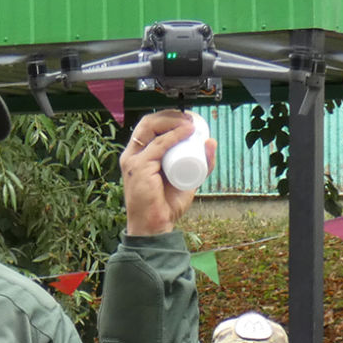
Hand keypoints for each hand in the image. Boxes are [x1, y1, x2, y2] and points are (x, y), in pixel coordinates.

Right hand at [120, 111, 211, 235]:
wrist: (154, 227)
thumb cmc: (165, 206)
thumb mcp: (187, 180)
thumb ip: (201, 165)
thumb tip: (211, 141)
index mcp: (138, 156)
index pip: (149, 126)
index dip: (168, 117)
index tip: (187, 120)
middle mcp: (132, 155)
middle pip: (148, 122)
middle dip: (171, 115)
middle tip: (190, 120)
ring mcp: (134, 160)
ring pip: (151, 128)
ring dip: (172, 121)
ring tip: (190, 125)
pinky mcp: (139, 167)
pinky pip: (158, 145)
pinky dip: (173, 135)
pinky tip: (186, 132)